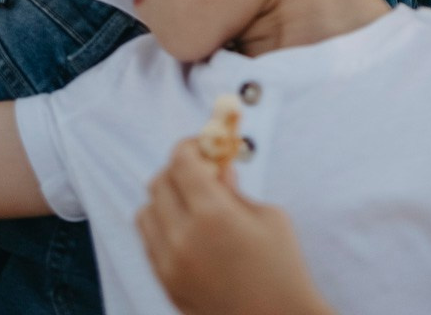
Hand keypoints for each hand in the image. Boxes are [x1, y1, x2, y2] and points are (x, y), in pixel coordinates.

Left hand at [137, 139, 334, 314]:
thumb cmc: (284, 270)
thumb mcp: (269, 217)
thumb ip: (235, 189)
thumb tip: (216, 168)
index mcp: (212, 214)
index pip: (181, 161)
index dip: (190, 146)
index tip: (201, 145)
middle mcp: (183, 237)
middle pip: (159, 182)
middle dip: (177, 169)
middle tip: (198, 172)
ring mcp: (170, 264)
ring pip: (146, 212)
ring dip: (164, 199)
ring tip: (190, 204)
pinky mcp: (167, 285)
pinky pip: (149, 243)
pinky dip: (161, 228)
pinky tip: (185, 231)